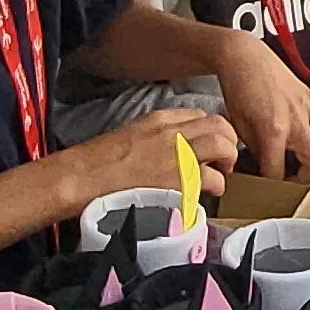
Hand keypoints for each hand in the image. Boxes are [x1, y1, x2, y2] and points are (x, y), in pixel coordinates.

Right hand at [76, 108, 236, 202]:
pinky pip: (214, 178)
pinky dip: (217, 186)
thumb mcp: (130, 137)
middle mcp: (171, 132)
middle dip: (228, 142)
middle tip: (223, 161)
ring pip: (223, 144)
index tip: (210, 147)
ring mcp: (176, 155)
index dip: (211, 131)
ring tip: (221, 175)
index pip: (199, 115)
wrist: (81, 179)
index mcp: (158, 120)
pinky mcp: (178, 180)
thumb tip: (171, 151)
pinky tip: (209, 193)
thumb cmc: (97, 164)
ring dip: (228, 161)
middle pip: (219, 124)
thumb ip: (155, 138)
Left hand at [214, 33, 309, 177]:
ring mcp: (306, 106)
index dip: (273, 185)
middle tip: (296, 178)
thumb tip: (266, 172)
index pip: (278, 172)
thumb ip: (257, 151)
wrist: (243, 58)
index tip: (270, 188)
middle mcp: (294, 120)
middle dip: (308, 176)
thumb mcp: (240, 127)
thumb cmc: (238, 92)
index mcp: (271, 130)